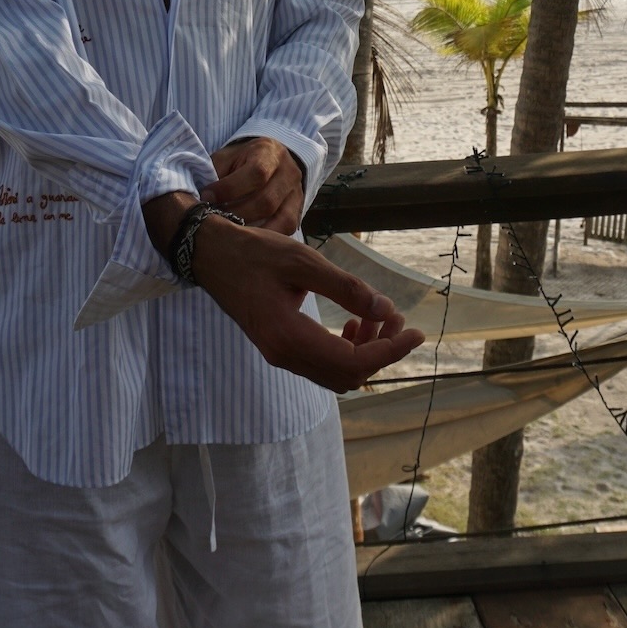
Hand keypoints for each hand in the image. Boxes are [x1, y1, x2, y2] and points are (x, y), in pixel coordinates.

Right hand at [190, 217, 423, 393]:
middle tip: (399, 319)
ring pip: (337, 373)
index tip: (415, 332)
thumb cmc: (254, 253)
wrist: (211, 255)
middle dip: (381, 351)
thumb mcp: (302, 262)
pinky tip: (354, 322)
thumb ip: (346, 288)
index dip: (390, 351)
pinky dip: (347, 349)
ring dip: (366, 350)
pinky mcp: (280, 347)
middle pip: (348, 374)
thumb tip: (386, 310)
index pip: (353, 362)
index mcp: (289, 338)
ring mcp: (280, 355)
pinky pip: (323, 363)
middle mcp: (284, 356)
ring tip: (380, 316)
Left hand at [201, 137, 303, 233]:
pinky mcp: (298, 212)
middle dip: (236, 214)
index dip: (229, 189)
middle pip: (266, 201)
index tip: (207, 197)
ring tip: (229, 232)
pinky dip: (265, 236)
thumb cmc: (241, 160)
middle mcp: (288, 172)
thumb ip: (215, 173)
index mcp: (268, 152)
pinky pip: (286, 230)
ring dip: (251, 229)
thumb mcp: (226, 158)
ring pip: (279, 220)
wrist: (269, 159)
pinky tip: (246, 238)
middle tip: (216, 220)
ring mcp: (297, 193)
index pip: (255, 173)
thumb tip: (203, 199)